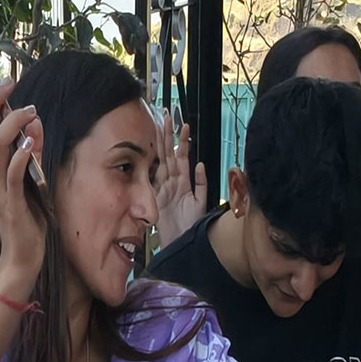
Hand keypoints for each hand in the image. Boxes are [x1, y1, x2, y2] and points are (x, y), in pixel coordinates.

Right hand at [0, 69, 46, 297]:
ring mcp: (0, 189)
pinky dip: (20, 158)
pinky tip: (30, 145)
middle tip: (9, 82)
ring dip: (12, 125)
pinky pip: (12, 177)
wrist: (23, 257)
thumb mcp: (29, 178)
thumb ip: (29, 151)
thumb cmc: (27, 218)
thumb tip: (33, 123)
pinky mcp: (12, 204)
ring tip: (30, 111)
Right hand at [154, 111, 207, 245]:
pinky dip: (171, 171)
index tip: (182, 124)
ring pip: (165, 162)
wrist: (182, 245)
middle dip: (168, 136)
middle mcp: (172, 184)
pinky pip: (164, 181)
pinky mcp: (159, 198)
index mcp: (181, 183)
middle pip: (169, 155)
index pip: (180, 157)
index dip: (181, 141)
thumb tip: (200, 164)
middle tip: (166, 116)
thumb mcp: (200, 203)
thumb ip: (201, 184)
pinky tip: (176, 158)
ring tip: (165, 126)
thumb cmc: (190, 227)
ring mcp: (164, 189)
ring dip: (165, 144)